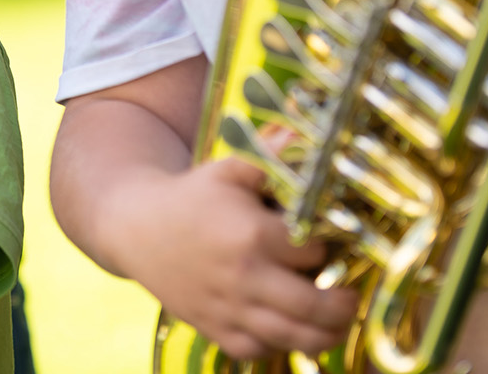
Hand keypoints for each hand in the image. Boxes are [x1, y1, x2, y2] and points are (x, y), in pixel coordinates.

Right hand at [114, 157, 357, 359]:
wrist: (135, 228)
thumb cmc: (191, 197)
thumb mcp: (229, 170)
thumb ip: (272, 157)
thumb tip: (306, 137)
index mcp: (252, 234)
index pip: (314, 252)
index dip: (328, 249)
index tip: (330, 245)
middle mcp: (243, 277)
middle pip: (314, 307)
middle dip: (343, 305)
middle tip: (351, 297)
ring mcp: (228, 308)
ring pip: (293, 337)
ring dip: (325, 334)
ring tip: (336, 322)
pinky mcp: (214, 328)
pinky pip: (259, 350)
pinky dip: (281, 345)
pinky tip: (291, 330)